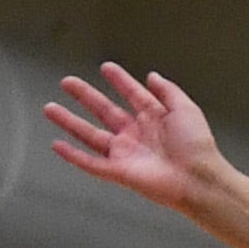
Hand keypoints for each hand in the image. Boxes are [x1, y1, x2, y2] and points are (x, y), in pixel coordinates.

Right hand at [46, 65, 228, 214]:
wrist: (199, 179)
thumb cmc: (198, 146)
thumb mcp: (186, 109)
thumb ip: (168, 91)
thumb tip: (152, 75)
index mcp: (154, 119)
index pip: (132, 94)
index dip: (120, 81)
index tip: (106, 68)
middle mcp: (137, 135)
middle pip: (104, 111)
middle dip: (85, 96)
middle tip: (67, 82)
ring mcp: (126, 154)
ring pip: (91, 135)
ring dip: (69, 122)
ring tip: (49, 108)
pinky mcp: (119, 172)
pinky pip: (91, 163)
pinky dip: (73, 156)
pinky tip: (57, 145)